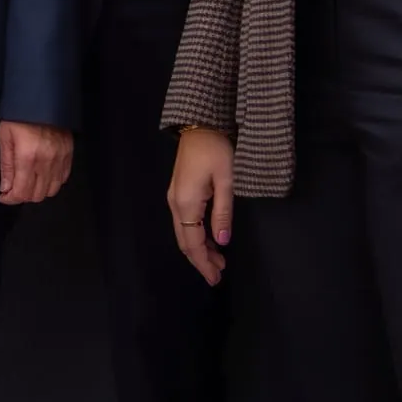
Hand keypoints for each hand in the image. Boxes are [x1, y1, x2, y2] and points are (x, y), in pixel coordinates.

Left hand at [0, 121, 71, 205]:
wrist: (40, 98)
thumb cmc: (19, 116)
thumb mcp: (5, 138)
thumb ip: (6, 166)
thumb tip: (6, 188)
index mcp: (27, 157)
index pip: (21, 191)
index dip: (10, 199)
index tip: (4, 197)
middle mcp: (46, 161)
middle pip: (37, 195)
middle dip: (23, 196)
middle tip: (14, 189)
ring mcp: (60, 158)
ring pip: (52, 190)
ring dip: (38, 191)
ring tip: (28, 183)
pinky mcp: (68, 154)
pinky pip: (63, 178)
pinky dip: (52, 182)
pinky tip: (42, 176)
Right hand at [168, 127, 234, 285]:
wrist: (200, 123)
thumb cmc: (216, 149)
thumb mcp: (226, 181)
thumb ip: (223, 213)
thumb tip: (223, 243)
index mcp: (186, 203)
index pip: (193, 243)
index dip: (204, 263)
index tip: (216, 279)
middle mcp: (175, 203)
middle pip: (185, 241)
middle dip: (201, 260)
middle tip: (218, 275)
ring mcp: (174, 197)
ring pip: (184, 232)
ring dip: (200, 249)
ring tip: (219, 261)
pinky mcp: (178, 191)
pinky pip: (185, 221)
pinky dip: (197, 235)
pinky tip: (211, 239)